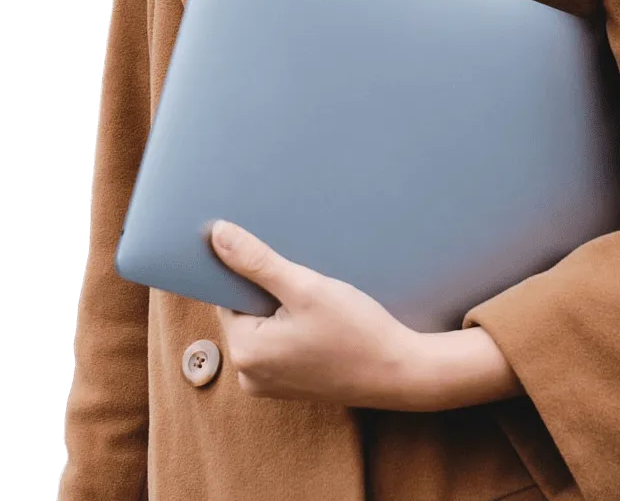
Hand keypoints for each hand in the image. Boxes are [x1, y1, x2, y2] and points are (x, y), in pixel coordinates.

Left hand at [210, 219, 424, 407]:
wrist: (400, 372)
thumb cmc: (356, 330)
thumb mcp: (305, 287)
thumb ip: (258, 261)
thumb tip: (216, 235)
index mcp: (245, 352)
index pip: (228, 297)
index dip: (249, 273)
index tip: (276, 260)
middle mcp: (248, 375)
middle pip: (246, 313)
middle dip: (269, 292)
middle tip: (305, 280)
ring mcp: (269, 385)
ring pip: (264, 328)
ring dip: (283, 308)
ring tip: (316, 300)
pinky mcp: (290, 386)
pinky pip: (279, 345)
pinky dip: (294, 328)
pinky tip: (321, 320)